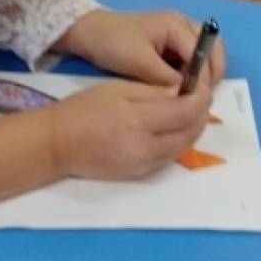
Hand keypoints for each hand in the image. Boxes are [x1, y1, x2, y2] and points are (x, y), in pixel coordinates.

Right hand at [50, 77, 212, 180]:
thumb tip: (183, 91)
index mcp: (137, 121)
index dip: (200, 97)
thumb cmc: (84, 109)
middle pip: (191, 132)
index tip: (202, 85)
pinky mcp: (140, 175)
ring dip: (193, 129)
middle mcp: (145, 147)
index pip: (185, 111)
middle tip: (200, 97)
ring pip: (184, 147)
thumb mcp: (118, 89)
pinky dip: (178, 142)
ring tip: (189, 111)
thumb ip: (153, 92)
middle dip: (202, 113)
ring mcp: (144, 165)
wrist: (58, 144)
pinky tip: (172, 129)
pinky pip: (170, 157)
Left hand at [56, 10, 226, 88]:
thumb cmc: (112, 42)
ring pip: (202, 56)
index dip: (203, 77)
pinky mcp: (168, 45)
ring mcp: (176, 35)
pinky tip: (181, 92)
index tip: (197, 100)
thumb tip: (187, 95)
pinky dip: (189, 75)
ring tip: (192, 98)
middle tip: (202, 99)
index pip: (203, 52)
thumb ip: (166, 78)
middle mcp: (182, 26)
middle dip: (211, 74)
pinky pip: (188, 60)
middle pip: (212, 49)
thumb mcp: (138, 61)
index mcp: (176, 25)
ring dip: (201, 76)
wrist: (87, 33)